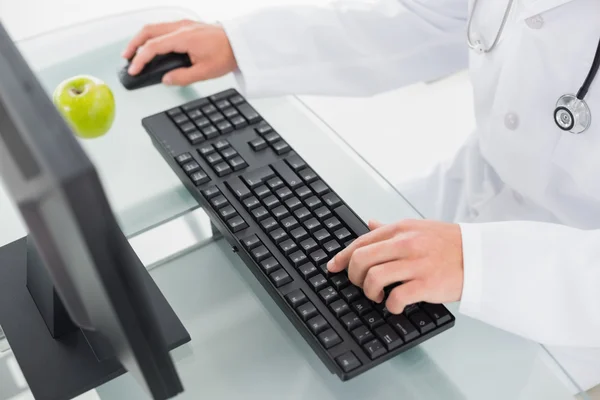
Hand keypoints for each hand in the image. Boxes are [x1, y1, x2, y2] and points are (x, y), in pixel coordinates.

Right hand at [122, 20, 237, 85]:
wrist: (241, 44)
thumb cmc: (227, 54)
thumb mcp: (205, 72)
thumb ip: (182, 77)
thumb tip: (166, 80)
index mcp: (183, 37)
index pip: (153, 46)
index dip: (140, 59)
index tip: (133, 70)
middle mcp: (181, 27)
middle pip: (148, 31)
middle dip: (134, 44)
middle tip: (126, 59)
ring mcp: (184, 24)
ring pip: (155, 27)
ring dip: (142, 39)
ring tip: (135, 53)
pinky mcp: (188, 26)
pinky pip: (164, 28)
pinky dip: (152, 36)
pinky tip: (152, 46)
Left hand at [327, 219, 463, 313]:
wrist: (482, 256)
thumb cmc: (450, 244)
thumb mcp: (418, 228)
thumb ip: (391, 229)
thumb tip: (369, 223)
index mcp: (401, 230)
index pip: (361, 241)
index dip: (343, 257)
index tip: (333, 267)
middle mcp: (405, 244)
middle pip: (361, 259)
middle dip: (354, 276)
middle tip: (361, 285)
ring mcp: (416, 264)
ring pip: (373, 277)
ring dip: (370, 292)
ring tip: (378, 296)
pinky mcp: (426, 284)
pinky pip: (396, 297)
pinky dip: (391, 305)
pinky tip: (396, 305)